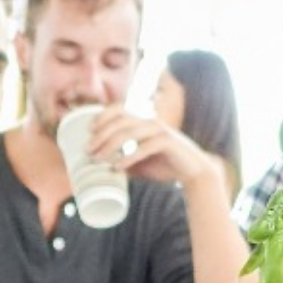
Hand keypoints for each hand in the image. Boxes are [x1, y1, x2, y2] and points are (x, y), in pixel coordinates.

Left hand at [86, 108, 222, 190]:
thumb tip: (102, 169)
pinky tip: (118, 167)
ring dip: (110, 146)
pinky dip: (129, 157)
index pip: (120, 110)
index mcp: (143, 122)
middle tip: (88, 151)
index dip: (103, 116)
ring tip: (98, 159)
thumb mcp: (140, 163)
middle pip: (120, 121)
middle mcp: (150, 122)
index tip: (88, 130)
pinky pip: (145, 147)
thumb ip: (124, 161)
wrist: (194, 172)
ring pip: (129, 132)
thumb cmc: (166, 166)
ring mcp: (160, 130)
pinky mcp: (168, 142)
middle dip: (101, 135)